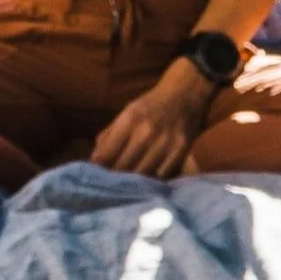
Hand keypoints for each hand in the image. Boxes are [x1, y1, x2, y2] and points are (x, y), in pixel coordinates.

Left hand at [91, 63, 214, 178]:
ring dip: (133, 182)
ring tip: (128, 185)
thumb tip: (95, 160)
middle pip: (123, 167)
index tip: (95, 175)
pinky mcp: (181, 151)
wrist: (185, 94)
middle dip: (114, 178)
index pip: (106, 154)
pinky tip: (148, 181)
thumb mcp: (127, 113)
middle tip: (110, 184)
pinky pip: (161, 175)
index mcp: (129, 120)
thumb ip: (109, 135)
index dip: (98, 168)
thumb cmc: (151, 106)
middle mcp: (146, 132)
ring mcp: (165, 143)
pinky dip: (153, 181)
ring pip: (142, 175)